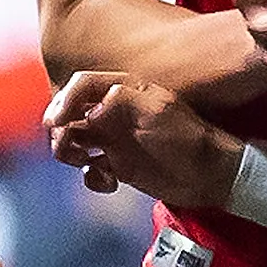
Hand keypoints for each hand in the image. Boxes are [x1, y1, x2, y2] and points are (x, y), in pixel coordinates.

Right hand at [45, 71, 242, 207]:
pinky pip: (89, 168)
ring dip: (69, 151)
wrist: (209, 174)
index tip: (57, 122)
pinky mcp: (118, 164)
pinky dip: (90, 176)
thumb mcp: (158, 111)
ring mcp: (115, 138)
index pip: (82, 84)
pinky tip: (108, 182)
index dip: (64, 100)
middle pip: (70, 112)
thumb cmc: (188, 138)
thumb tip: (89, 110)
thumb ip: (122, 101)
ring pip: (74, 139)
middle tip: (69, 148)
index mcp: (125, 91)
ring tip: (83, 162)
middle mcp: (114, 112)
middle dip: (61, 128)